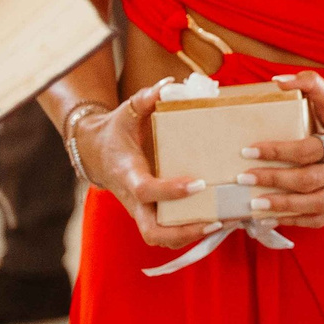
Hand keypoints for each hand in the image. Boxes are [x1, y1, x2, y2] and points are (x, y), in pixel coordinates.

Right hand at [76, 84, 226, 249]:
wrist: (96, 152)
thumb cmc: (117, 130)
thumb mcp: (128, 111)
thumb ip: (147, 98)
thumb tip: (171, 86)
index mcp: (128, 174)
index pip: (147, 190)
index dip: (170, 191)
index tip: (198, 183)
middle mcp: (133, 199)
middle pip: (152, 231)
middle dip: (184, 231)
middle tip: (216, 219)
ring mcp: (141, 210)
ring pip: (161, 238)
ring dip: (192, 235)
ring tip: (227, 222)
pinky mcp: (151, 214)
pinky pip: (168, 232)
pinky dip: (191, 232)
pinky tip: (221, 220)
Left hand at [235, 71, 323, 228]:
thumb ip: (308, 82)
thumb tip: (278, 82)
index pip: (308, 149)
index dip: (277, 152)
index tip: (248, 151)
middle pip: (309, 179)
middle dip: (273, 180)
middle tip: (243, 178)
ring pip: (315, 203)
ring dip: (282, 206)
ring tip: (254, 204)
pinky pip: (323, 218)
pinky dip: (297, 220)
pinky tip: (273, 217)